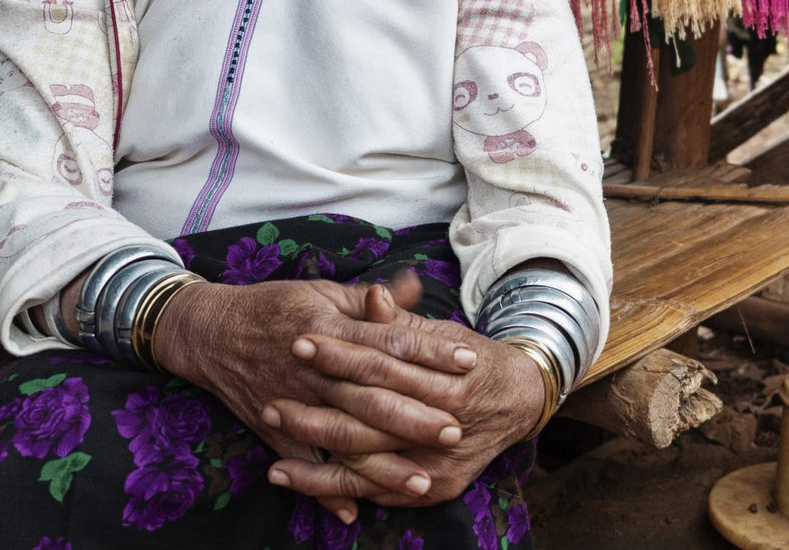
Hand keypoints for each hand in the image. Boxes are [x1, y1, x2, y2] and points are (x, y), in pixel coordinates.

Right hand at [154, 274, 478, 517]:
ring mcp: (294, 402)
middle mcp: (314, 368)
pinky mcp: (274, 431)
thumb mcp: (323, 291)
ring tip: (422, 480)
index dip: (431, 352)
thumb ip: (371, 298)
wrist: (210, 332)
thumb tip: (417, 285)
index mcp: (330, 327)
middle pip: (372, 396)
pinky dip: (324, 491)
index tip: (469, 362)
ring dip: (382, 463)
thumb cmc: (275, 306)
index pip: (390, 341)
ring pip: (344, 438)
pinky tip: (355, 511)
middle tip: (456, 430)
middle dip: (415, 416)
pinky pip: (304, 465)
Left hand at [262, 281, 547, 506]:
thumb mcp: (446, 336)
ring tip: (270, 441)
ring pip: (364, 463)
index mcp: (448, 382)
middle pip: (367, 419)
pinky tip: (290, 477)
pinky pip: (372, 492)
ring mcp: (439, 463)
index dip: (340, 354)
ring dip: (311, 455)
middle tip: (270, 399)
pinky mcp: (433, 488)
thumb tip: (373, 296)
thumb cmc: (474, 362)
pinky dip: (329, 489)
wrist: (519, 402)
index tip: (300, 340)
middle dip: (315, 409)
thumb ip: (404, 324)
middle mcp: (443, 426)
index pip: (382, 366)